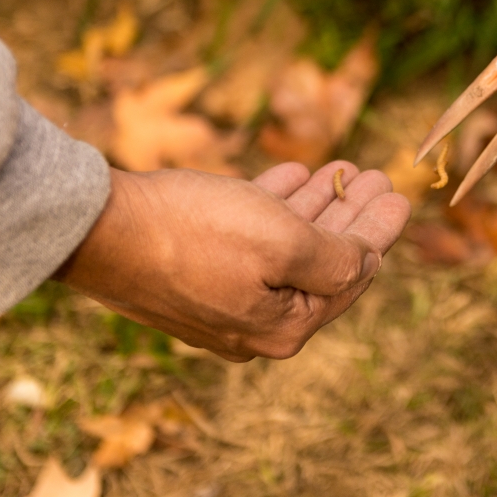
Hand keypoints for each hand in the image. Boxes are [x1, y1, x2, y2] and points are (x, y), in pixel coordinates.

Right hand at [55, 160, 409, 360]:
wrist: (96, 230)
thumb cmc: (194, 232)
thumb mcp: (283, 243)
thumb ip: (335, 259)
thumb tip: (367, 264)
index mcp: (283, 327)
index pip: (350, 277)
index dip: (379, 231)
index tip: (400, 194)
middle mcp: (252, 324)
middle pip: (319, 264)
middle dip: (351, 216)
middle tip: (375, 177)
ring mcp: (218, 301)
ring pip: (282, 248)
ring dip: (314, 206)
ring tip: (338, 168)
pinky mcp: (188, 274)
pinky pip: (244, 240)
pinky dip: (271, 206)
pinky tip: (291, 175)